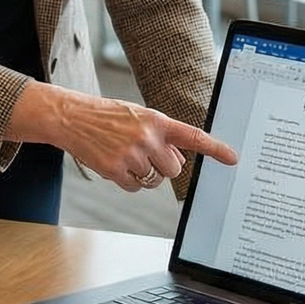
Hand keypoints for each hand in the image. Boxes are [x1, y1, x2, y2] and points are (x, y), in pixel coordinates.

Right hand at [9, 82, 237, 190]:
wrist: (71, 117)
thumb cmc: (106, 116)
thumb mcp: (138, 116)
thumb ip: (161, 135)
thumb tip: (178, 161)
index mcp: (156, 120)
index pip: (192, 136)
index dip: (214, 148)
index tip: (232, 158)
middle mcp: (147, 137)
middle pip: (173, 169)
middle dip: (162, 166)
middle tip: (144, 153)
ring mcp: (131, 155)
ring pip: (153, 180)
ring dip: (143, 173)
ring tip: (124, 154)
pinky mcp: (115, 170)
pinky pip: (134, 187)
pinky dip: (126, 181)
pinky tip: (114, 164)